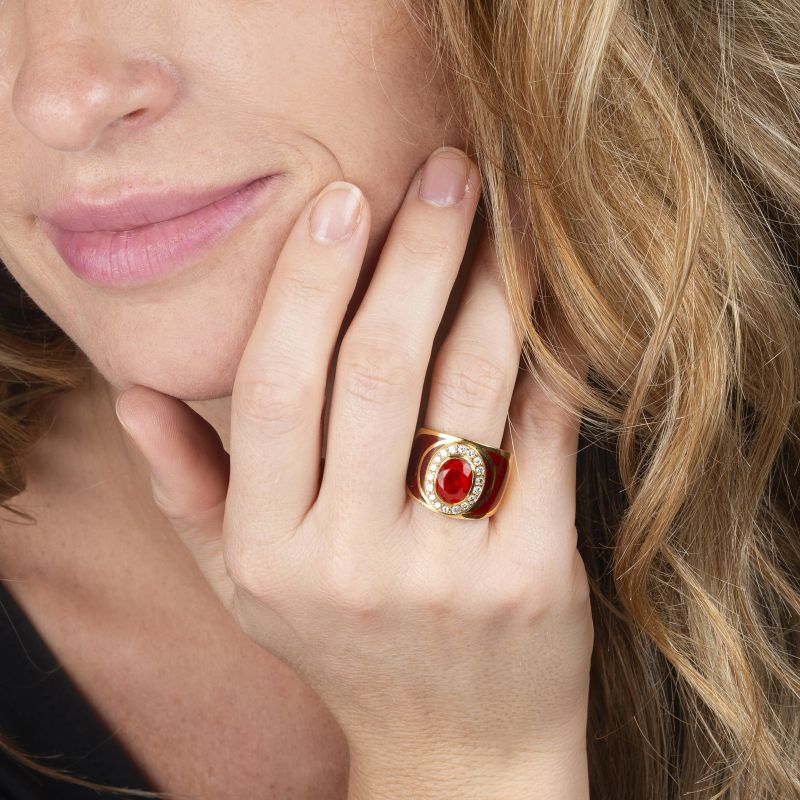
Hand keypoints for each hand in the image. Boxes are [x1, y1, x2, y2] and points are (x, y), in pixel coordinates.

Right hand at [115, 146, 592, 791]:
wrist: (455, 749)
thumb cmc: (347, 648)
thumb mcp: (246, 585)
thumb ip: (188, 490)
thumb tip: (134, 393)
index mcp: (266, 551)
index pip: (275, 384)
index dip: (309, 279)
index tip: (345, 198)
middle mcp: (345, 562)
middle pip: (376, 367)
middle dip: (414, 250)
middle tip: (446, 172)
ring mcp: (443, 576)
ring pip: (466, 388)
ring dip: (489, 282)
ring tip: (507, 213)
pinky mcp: (531, 582)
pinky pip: (541, 436)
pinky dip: (548, 354)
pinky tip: (550, 299)